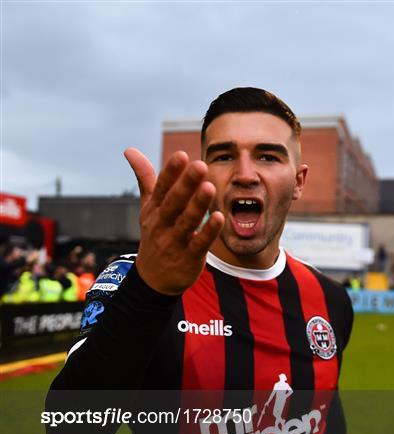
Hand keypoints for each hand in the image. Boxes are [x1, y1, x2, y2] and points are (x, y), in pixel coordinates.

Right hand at [124, 148, 223, 294]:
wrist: (153, 279)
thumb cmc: (155, 235)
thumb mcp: (147, 207)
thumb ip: (145, 178)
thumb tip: (129, 149)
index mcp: (154, 210)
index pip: (161, 189)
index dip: (171, 173)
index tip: (181, 155)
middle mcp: (163, 224)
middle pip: (174, 203)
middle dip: (186, 185)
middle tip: (200, 165)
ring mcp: (175, 242)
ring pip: (187, 222)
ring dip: (198, 205)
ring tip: (210, 187)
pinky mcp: (189, 258)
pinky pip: (199, 244)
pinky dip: (208, 232)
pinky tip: (219, 217)